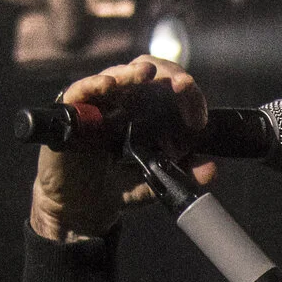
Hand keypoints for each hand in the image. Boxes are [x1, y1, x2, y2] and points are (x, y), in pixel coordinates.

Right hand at [27, 55, 219, 241]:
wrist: (81, 208)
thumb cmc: (116, 187)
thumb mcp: (155, 182)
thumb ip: (181, 175)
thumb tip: (210, 167)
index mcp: (146, 111)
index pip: (169, 88)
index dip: (186, 95)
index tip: (198, 116)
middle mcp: (122, 102)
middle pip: (145, 73)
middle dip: (166, 74)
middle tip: (182, 85)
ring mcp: (97, 105)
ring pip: (115, 77)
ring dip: (132, 73)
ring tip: (147, 74)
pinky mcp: (70, 114)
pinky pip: (80, 91)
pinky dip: (93, 85)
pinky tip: (109, 84)